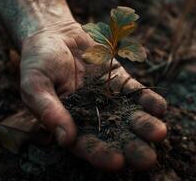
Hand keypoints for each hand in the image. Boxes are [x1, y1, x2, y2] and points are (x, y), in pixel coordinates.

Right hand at [20, 20, 166, 170]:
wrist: (55, 34)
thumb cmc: (38, 61)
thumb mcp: (35, 84)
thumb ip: (48, 110)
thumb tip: (65, 140)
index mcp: (70, 123)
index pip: (87, 145)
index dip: (101, 155)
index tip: (116, 162)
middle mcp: (93, 116)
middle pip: (115, 136)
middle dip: (132, 148)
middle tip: (148, 159)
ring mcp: (109, 100)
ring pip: (130, 117)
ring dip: (146, 126)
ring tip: (160, 133)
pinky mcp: (121, 82)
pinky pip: (137, 93)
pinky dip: (149, 100)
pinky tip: (160, 108)